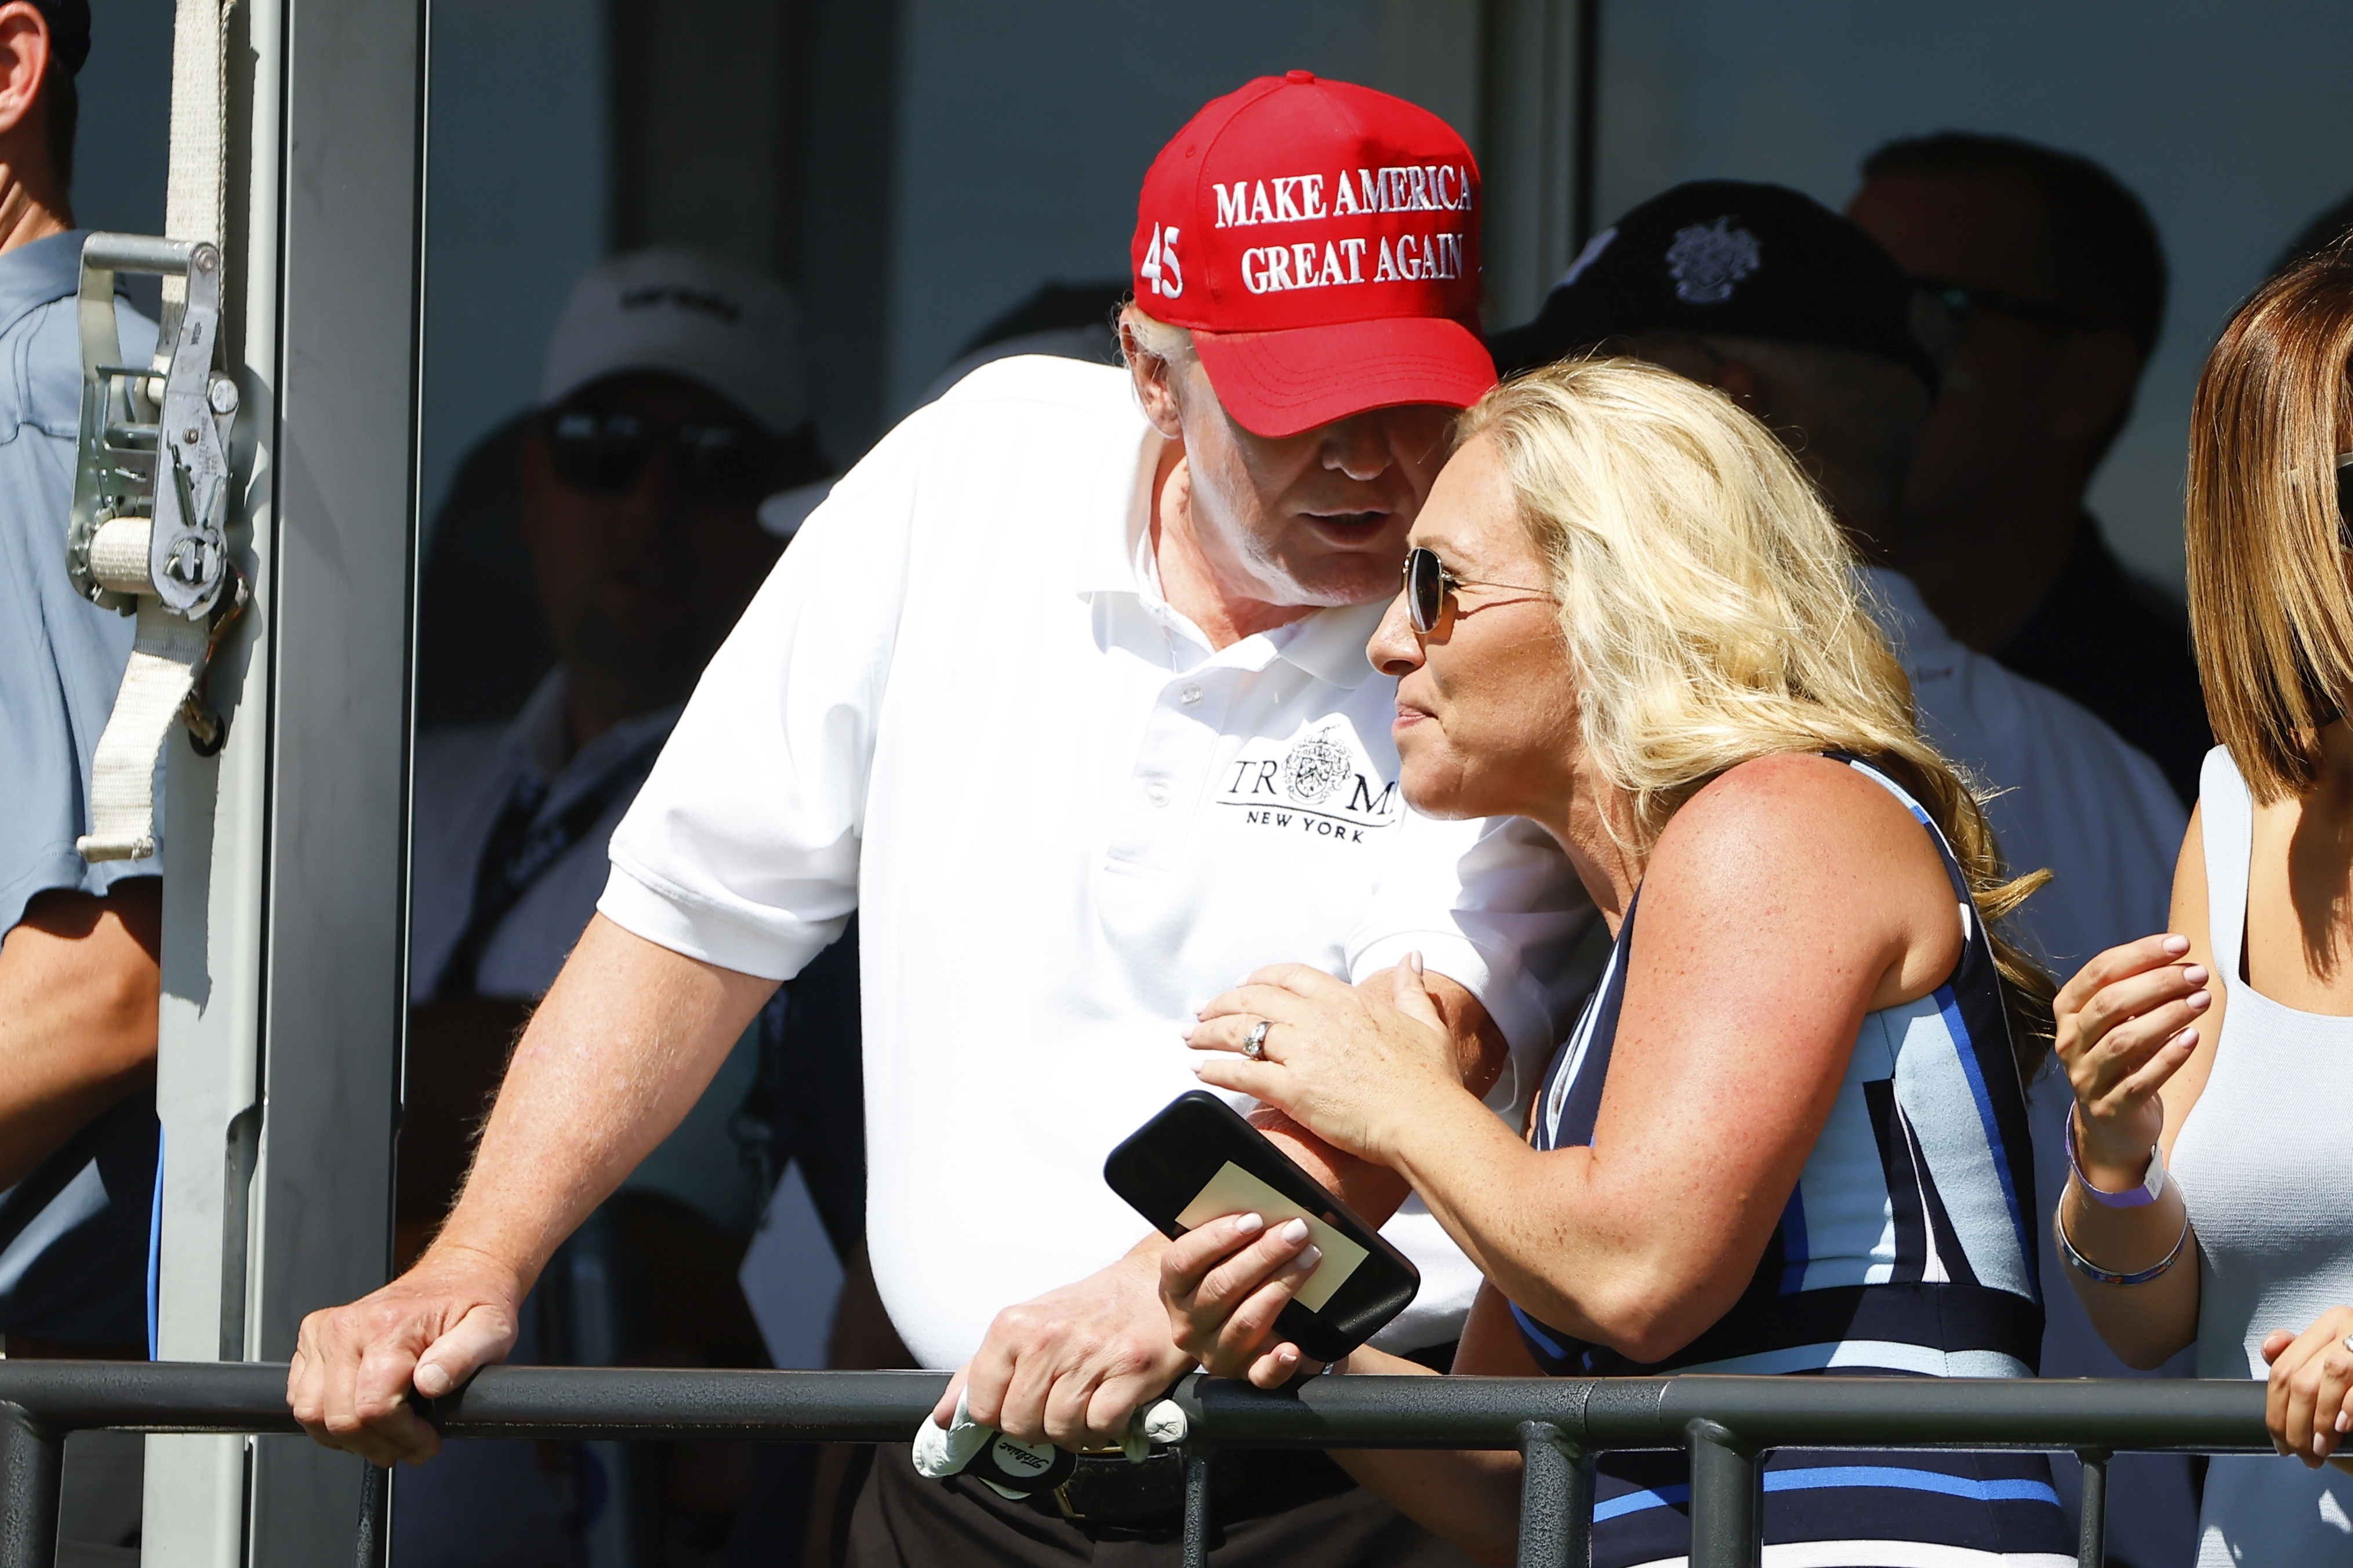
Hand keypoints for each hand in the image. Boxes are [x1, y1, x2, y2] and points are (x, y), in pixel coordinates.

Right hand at [286, 1244, 523, 1466]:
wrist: (456, 1277)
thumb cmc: (472, 1303)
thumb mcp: (490, 1330)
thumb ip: (464, 1357)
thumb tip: (430, 1382)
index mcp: (388, 1325)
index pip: (374, 1408)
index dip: (403, 1436)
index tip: (427, 1441)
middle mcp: (347, 1326)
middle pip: (340, 1418)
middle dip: (379, 1444)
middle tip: (410, 1446)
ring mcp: (325, 1333)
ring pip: (312, 1414)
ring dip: (349, 1439)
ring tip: (387, 1437)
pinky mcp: (313, 1340)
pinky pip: (301, 1399)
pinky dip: (328, 1420)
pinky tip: (363, 1418)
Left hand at [931, 1244, 1193, 1448]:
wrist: (1150, 1284)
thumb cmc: (1087, 1311)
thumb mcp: (1027, 1328)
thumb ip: (981, 1372)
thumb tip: (943, 1416)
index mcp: (1014, 1326)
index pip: (982, 1405)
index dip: (999, 1416)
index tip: (1019, 1405)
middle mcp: (1048, 1338)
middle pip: (1019, 1423)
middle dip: (1037, 1427)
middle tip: (1057, 1405)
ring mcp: (1090, 1355)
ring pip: (1060, 1430)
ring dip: (1074, 1430)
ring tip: (1085, 1404)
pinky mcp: (1130, 1371)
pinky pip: (1100, 1428)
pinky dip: (1104, 1429)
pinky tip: (1109, 1406)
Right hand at [1160, 1210, 1323, 1386]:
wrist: (1270, 1324)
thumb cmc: (1247, 1275)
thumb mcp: (1231, 1253)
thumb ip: (1236, 1232)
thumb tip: (1263, 1203)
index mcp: (1174, 1287)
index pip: (1183, 1261)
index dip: (1217, 1238)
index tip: (1254, 1218)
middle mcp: (1188, 1324)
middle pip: (1220, 1287)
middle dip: (1263, 1254)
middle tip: (1296, 1230)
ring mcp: (1216, 1353)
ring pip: (1246, 1321)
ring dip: (1282, 1286)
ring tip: (1309, 1258)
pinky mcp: (1246, 1376)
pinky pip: (1262, 1375)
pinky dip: (1279, 1362)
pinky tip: (1293, 1347)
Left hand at [1187, 954, 1457, 1163]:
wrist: (1425, 1120)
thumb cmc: (1429, 1079)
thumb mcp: (1425, 1022)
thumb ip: (1411, 988)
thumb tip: (1410, 958)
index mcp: (1346, 1001)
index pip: (1291, 976)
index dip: (1260, 978)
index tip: (1243, 984)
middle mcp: (1318, 1020)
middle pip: (1255, 999)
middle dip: (1223, 1003)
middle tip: (1203, 1012)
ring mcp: (1302, 1053)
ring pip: (1242, 1031)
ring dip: (1210, 1033)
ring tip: (1191, 1038)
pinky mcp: (1293, 1089)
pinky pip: (1242, 1073)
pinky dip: (1216, 1070)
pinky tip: (1201, 1070)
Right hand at [2052, 934, 2209, 1182]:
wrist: (2112, 1125)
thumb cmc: (2123, 1061)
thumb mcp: (2120, 1022)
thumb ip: (2137, 990)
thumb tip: (2179, 953)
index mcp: (2068, 1012)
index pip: (2099, 972)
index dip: (2140, 954)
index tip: (2181, 944)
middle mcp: (2070, 1042)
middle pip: (2110, 1003)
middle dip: (2158, 983)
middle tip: (2198, 974)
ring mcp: (2085, 1077)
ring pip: (2123, 1040)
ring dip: (2166, 1016)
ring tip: (2201, 1001)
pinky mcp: (2109, 1108)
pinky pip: (2139, 1081)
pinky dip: (2168, 1058)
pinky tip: (2192, 1039)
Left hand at [2264, 1307, 2352, 1465]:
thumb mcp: (2327, 1377)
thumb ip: (2296, 1360)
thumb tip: (2270, 1347)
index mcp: (2331, 1324)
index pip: (2284, 1367)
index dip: (2275, 1409)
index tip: (2279, 1440)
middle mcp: (2351, 1327)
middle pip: (2302, 1378)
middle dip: (2295, 1424)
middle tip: (2299, 1452)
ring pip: (2331, 1375)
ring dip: (2321, 1421)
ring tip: (2320, 1449)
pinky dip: (2347, 1408)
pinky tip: (2342, 1428)